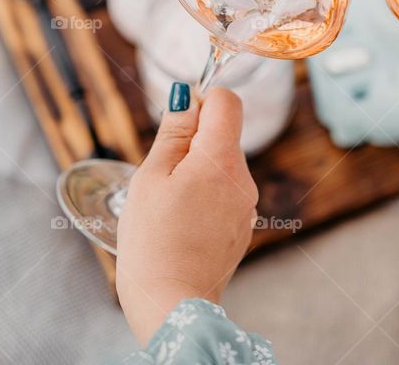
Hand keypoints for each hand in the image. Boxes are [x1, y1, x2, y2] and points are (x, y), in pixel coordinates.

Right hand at [116, 85, 257, 346]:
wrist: (172, 301)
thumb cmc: (153, 240)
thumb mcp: (152, 177)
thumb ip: (174, 133)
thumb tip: (187, 97)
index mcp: (223, 159)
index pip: (228, 102)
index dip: (202, 102)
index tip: (177, 122)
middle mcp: (244, 179)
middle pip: (223, 137)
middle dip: (192, 145)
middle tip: (161, 177)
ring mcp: (247, 205)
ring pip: (221, 168)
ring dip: (196, 173)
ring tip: (168, 207)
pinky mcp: (242, 226)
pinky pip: (223, 195)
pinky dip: (204, 198)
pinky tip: (181, 224)